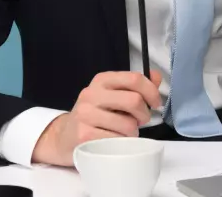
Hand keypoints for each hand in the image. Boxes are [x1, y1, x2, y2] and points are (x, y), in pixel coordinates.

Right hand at [32, 70, 163, 166]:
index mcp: (102, 80)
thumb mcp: (113, 95)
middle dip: (144, 115)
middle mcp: (91, 94)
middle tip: (140, 121)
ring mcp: (85, 114)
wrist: (64, 137)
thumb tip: (156, 77)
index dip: (152, 92)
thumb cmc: (95, 115)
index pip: (134, 78)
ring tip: (124, 133)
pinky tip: (113, 141)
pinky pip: (116, 140)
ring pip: (128, 124)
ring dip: (133, 133)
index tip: (156, 103)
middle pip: (134, 101)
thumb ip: (135, 86)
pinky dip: (121, 144)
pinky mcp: (83, 135)